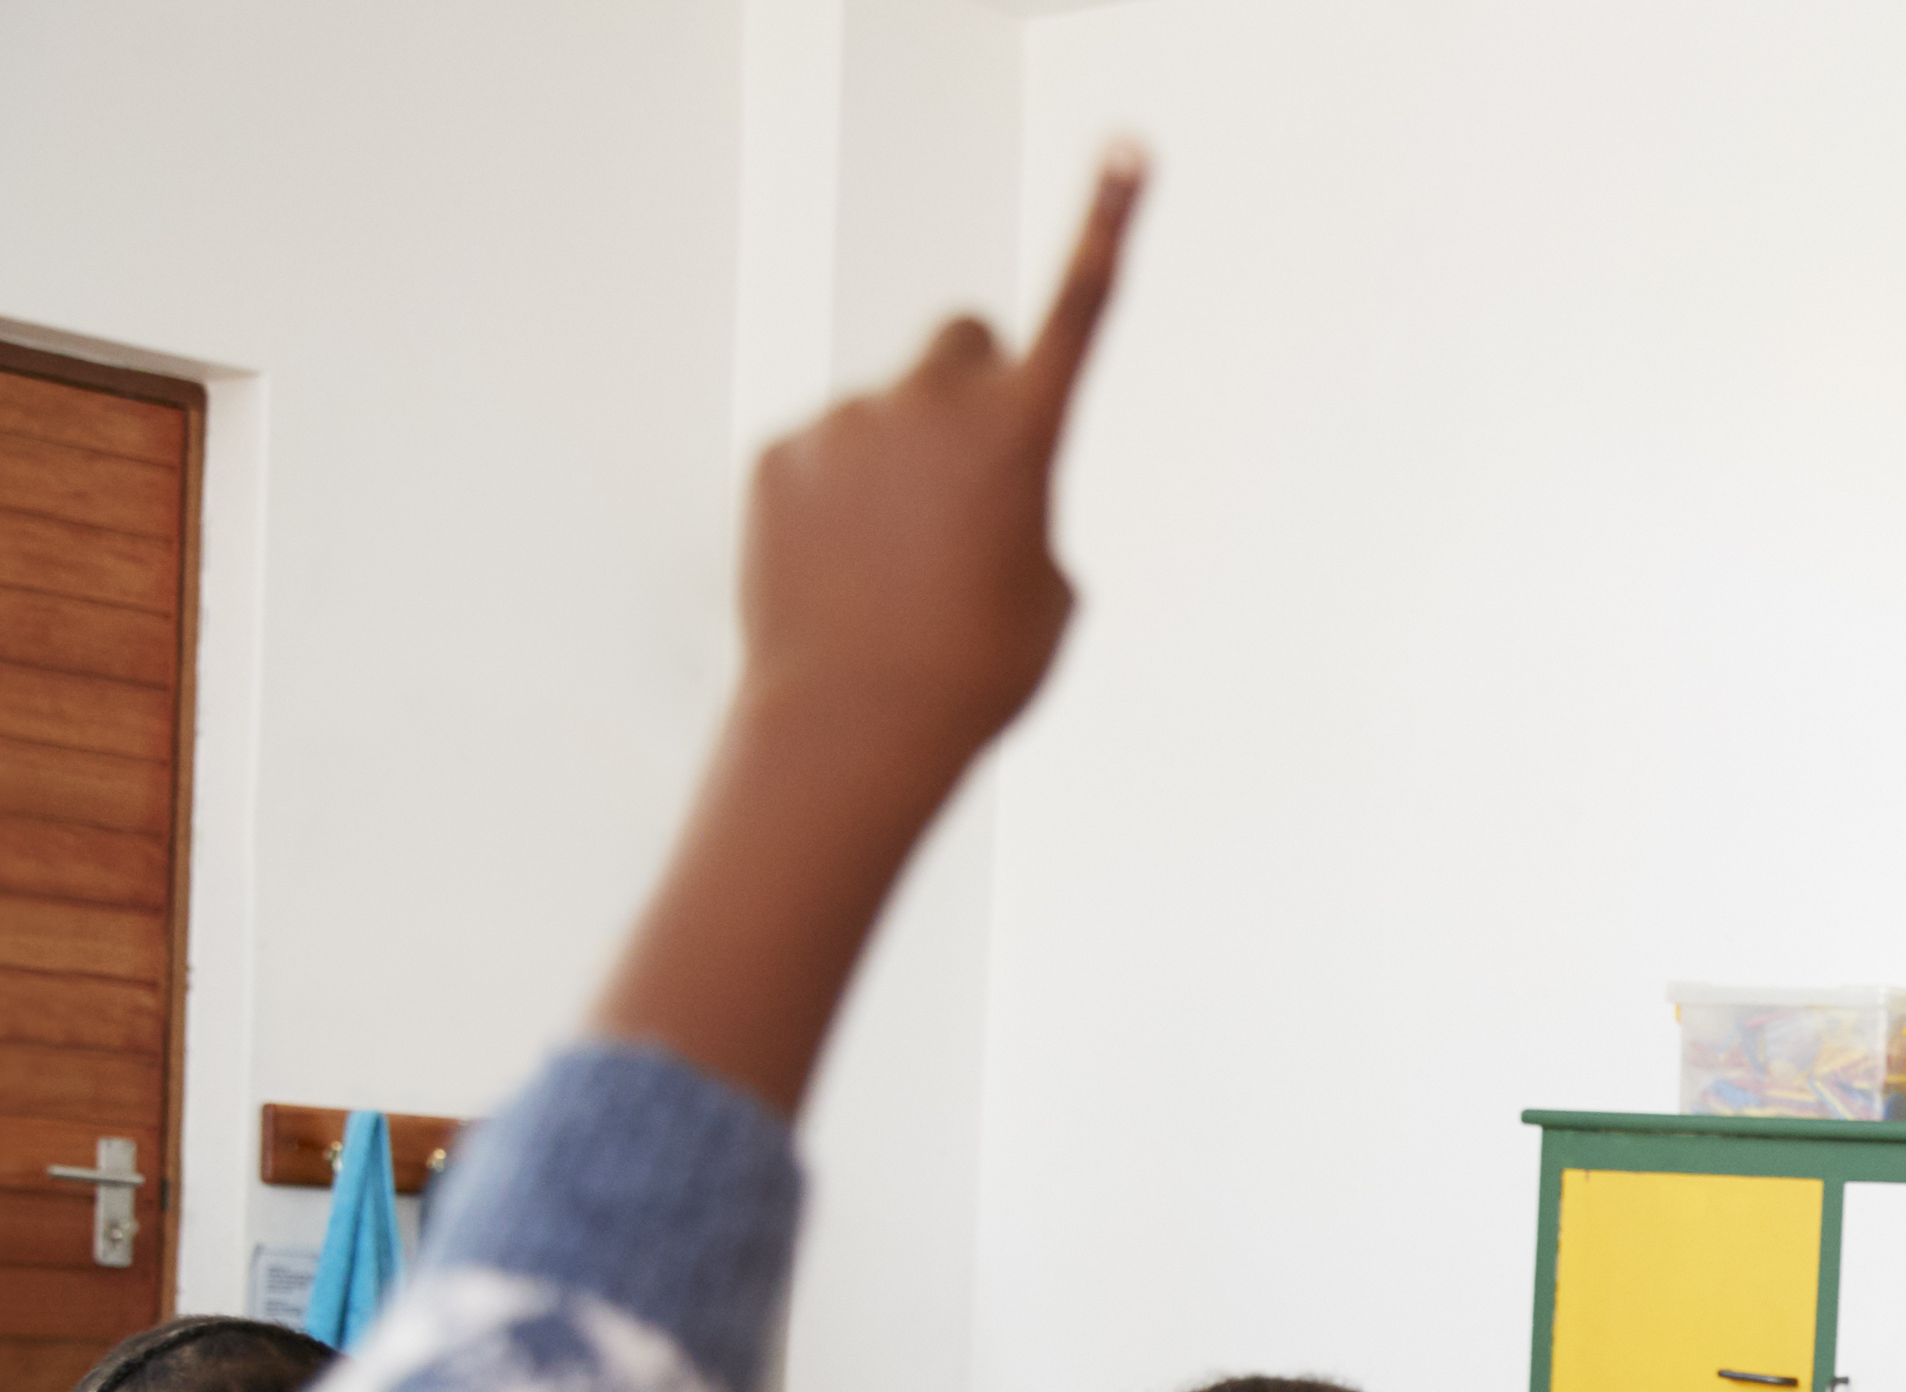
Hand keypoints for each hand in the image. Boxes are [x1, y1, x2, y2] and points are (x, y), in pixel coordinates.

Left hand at [735, 151, 1139, 778]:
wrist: (852, 729)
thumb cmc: (979, 673)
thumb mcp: (1047, 591)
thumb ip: (1021, 505)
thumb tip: (965, 479)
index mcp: (1022, 435)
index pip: (1079, 309)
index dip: (1107, 222)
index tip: (1126, 147)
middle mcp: (931, 404)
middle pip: (961, 341)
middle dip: (970, 385)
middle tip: (968, 476)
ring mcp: (846, 422)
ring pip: (889, 413)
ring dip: (900, 465)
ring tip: (895, 569)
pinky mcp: (780, 454)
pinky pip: (826, 453)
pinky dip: (840, 499)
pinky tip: (844, 573)